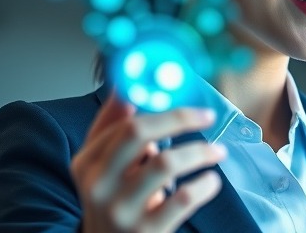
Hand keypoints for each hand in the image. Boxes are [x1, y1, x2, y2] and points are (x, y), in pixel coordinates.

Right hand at [70, 92, 226, 232]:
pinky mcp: (146, 230)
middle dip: (179, 118)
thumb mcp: (102, 168)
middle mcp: (98, 185)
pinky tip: (211, 181)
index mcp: (87, 164)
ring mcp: (121, 209)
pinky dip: (205, 184)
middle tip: (207, 116)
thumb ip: (111, 128)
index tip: (187, 98)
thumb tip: (125, 87)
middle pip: (138, 132)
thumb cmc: (114, 202)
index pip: (124, 122)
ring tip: (218, 152)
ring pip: (166, 163)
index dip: (161, 106)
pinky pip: (183, 197)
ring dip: (200, 151)